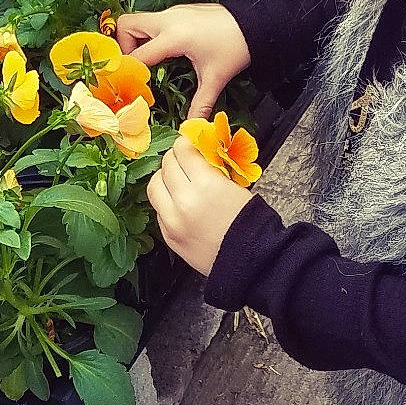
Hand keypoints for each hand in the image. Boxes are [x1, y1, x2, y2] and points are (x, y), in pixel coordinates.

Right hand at [115, 3, 249, 120]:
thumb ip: (201, 104)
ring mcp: (173, 12)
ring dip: (135, 39)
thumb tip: (191, 127)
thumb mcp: (216, 78)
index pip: (137, 55)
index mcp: (174, 37)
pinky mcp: (180, 11)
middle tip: (136, 67)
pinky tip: (165, 52)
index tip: (128, 85)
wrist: (257, 23)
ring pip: (138, 20)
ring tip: (148, 61)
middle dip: (123, 46)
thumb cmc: (236, 47)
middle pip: (125, 25)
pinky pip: (154, 20)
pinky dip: (150, 35)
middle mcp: (168, 20)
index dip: (129, 72)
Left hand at [147, 135, 255, 274]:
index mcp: (206, 185)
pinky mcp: (168, 236)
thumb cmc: (251, 224)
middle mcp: (184, 201)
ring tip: (177, 179)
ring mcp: (173, 221)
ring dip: (164, 177)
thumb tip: (198, 154)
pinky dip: (166, 201)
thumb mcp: (237, 187)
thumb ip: (213, 170)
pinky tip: (180, 203)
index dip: (187, 142)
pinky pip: (158, 209)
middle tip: (186, 159)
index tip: (191, 142)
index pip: (183, 150)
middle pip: (166, 165)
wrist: (251, 262)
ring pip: (154, 185)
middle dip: (176, 158)